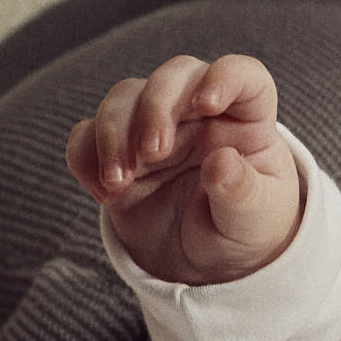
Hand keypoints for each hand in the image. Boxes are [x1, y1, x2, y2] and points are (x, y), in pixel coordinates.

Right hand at [66, 53, 301, 284]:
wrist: (208, 265)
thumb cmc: (242, 231)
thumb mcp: (254, 222)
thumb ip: (244, 192)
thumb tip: (221, 163)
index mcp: (246, 120)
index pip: (243, 75)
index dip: (224, 77)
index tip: (207, 104)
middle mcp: (198, 113)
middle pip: (173, 77)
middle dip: (154, 107)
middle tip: (152, 153)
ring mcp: (153, 127)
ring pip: (123, 98)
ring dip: (113, 134)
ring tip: (119, 182)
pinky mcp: (118, 151)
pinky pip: (86, 136)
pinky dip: (86, 159)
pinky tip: (104, 195)